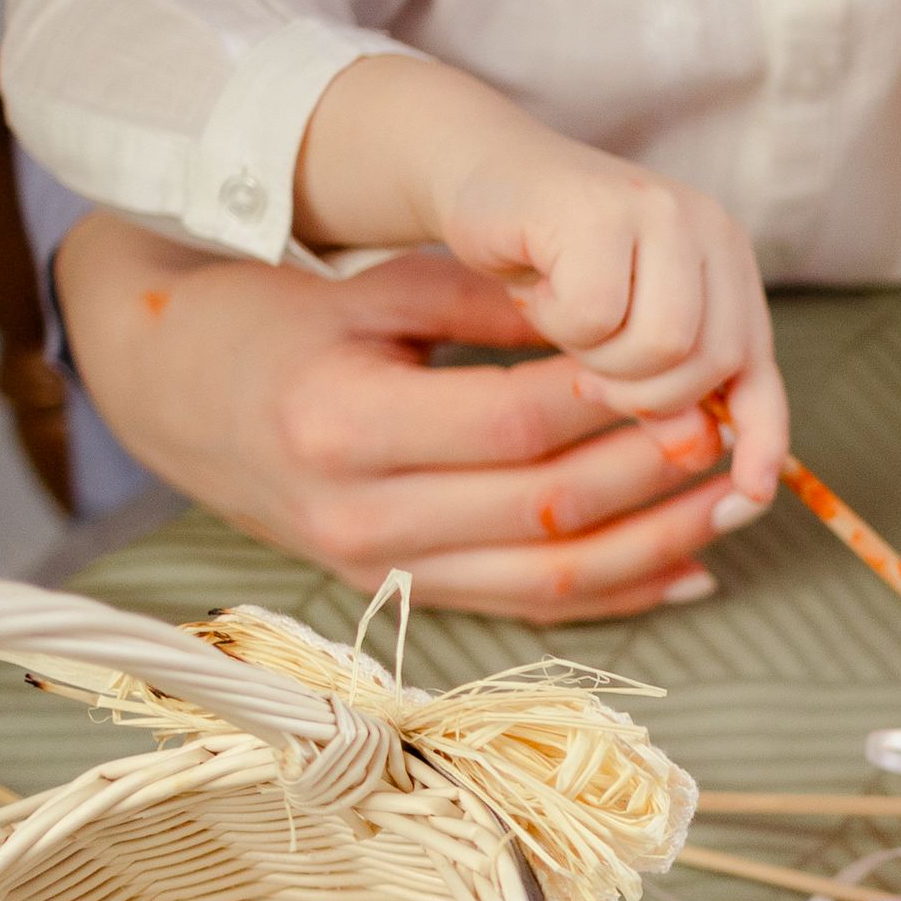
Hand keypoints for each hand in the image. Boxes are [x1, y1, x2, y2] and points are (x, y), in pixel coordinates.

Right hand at [55, 213, 752, 621]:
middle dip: (649, 472)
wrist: (168, 393)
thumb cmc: (272, 322)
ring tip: (732, 501)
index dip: (609, 401)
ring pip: (548, 577)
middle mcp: (357, 512)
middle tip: (728, 430)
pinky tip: (689, 566)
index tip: (682, 372)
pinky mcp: (398, 592)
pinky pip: (527, 610)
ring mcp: (376, 567)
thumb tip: (601, 313)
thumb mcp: (362, 290)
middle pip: (542, 508)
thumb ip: (479, 299)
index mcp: (341, 422)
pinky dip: (616, 594)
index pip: (511, 422)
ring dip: (655, 542)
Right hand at [420, 117, 786, 494]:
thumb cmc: (550, 264)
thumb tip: (705, 453)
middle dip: (646, 392)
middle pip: (715, 364)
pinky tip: (537, 291)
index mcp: (728, 265)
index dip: (762, 434)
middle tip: (589, 364)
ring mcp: (663, 212)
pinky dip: (558, 321)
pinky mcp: (605, 208)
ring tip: (566, 323)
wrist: (477, 175)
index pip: (760, 367)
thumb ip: (673, 386)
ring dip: (602, 358)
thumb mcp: (622, 334)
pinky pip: (600, 315)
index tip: (753, 493)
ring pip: (667, 346)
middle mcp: (710, 231)